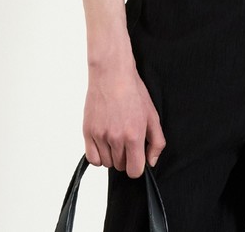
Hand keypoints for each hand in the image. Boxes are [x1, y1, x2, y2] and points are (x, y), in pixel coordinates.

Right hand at [83, 62, 165, 178]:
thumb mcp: (152, 115)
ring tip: (116, 137)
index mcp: (134, 135)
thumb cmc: (133, 92)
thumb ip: (156, 142)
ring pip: (107, 163)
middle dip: (126, 157)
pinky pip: (92, 159)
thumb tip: (151, 162)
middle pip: (120, 166)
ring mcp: (100, 135)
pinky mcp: (87, 131)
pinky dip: (99, 155)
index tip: (137, 156)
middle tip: (127, 139)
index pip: (134, 171)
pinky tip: (104, 142)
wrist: (111, 74)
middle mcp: (116, 138)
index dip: (138, 166)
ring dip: (112, 155)